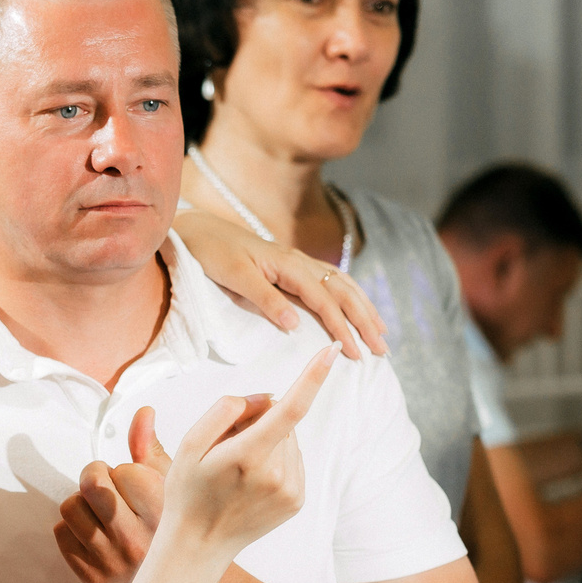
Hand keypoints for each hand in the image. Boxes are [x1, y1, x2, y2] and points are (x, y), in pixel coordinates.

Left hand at [54, 409, 169, 582]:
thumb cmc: (171, 530)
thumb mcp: (171, 487)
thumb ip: (151, 448)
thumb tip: (142, 413)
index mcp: (161, 514)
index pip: (122, 470)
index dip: (124, 472)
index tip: (134, 486)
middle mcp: (136, 539)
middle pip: (90, 483)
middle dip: (94, 476)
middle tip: (106, 487)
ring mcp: (111, 561)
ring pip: (69, 507)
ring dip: (82, 504)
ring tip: (102, 514)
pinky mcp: (90, 576)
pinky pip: (61, 534)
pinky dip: (72, 529)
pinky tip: (94, 534)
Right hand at [68, 350, 333, 571]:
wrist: (198, 546)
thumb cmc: (187, 491)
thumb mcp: (190, 443)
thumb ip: (228, 409)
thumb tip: (266, 398)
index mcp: (248, 457)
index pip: (289, 409)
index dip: (312, 377)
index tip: (331, 351)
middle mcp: (277, 475)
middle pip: (281, 421)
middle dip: (260, 420)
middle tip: (226, 447)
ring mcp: (291, 491)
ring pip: (289, 441)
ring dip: (268, 442)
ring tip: (237, 470)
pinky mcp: (297, 500)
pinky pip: (293, 461)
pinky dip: (276, 461)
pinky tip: (251, 482)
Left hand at [172, 208, 385, 355]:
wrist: (199, 230)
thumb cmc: (212, 254)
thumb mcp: (235, 277)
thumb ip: (264, 299)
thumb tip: (295, 324)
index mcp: (288, 265)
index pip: (325, 301)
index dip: (343, 327)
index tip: (356, 353)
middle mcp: (300, 261)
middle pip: (343, 292)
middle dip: (365, 321)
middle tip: (382, 350)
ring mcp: (298, 261)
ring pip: (342, 284)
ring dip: (364, 307)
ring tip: (381, 332)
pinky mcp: (292, 264)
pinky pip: (331, 278)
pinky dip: (350, 294)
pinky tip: (358, 305)